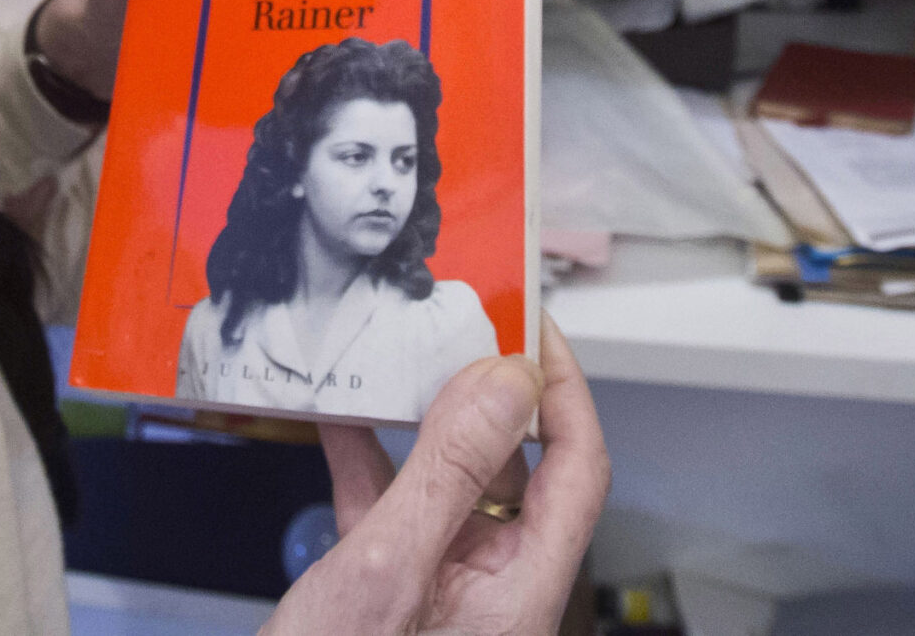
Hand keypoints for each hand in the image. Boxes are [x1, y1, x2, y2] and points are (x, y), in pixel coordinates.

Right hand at [264, 316, 608, 635]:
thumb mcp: (385, 572)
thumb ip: (446, 474)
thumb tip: (503, 382)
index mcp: (520, 594)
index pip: (576, 468)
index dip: (563, 389)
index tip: (530, 324)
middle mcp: (493, 590)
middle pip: (515, 467)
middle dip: (483, 389)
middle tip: (455, 320)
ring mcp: (442, 591)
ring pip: (451, 481)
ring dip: (419, 418)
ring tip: (394, 356)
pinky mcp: (393, 594)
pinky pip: (394, 507)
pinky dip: (368, 457)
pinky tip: (337, 417)